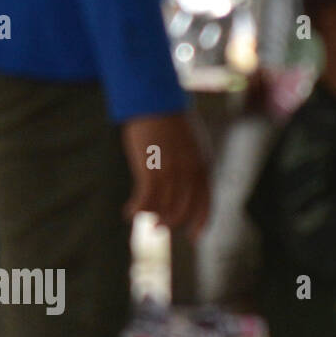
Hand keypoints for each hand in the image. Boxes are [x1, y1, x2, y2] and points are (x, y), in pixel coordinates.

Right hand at [121, 112, 210, 239]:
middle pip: (183, 209)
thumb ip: (192, 163)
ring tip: (142, 217)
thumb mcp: (190, 142)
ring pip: (164, 206)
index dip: (201, 222)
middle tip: (159, 229)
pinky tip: (129, 212)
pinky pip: (146, 199)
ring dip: (152, 216)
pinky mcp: (151, 169)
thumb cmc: (169, 119)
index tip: (195, 236)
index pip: (206, 202)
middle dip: (171, 222)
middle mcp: (190, 172)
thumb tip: (187, 183)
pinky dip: (137, 209)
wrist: (153, 99)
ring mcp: (171, 172)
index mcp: (202, 165)